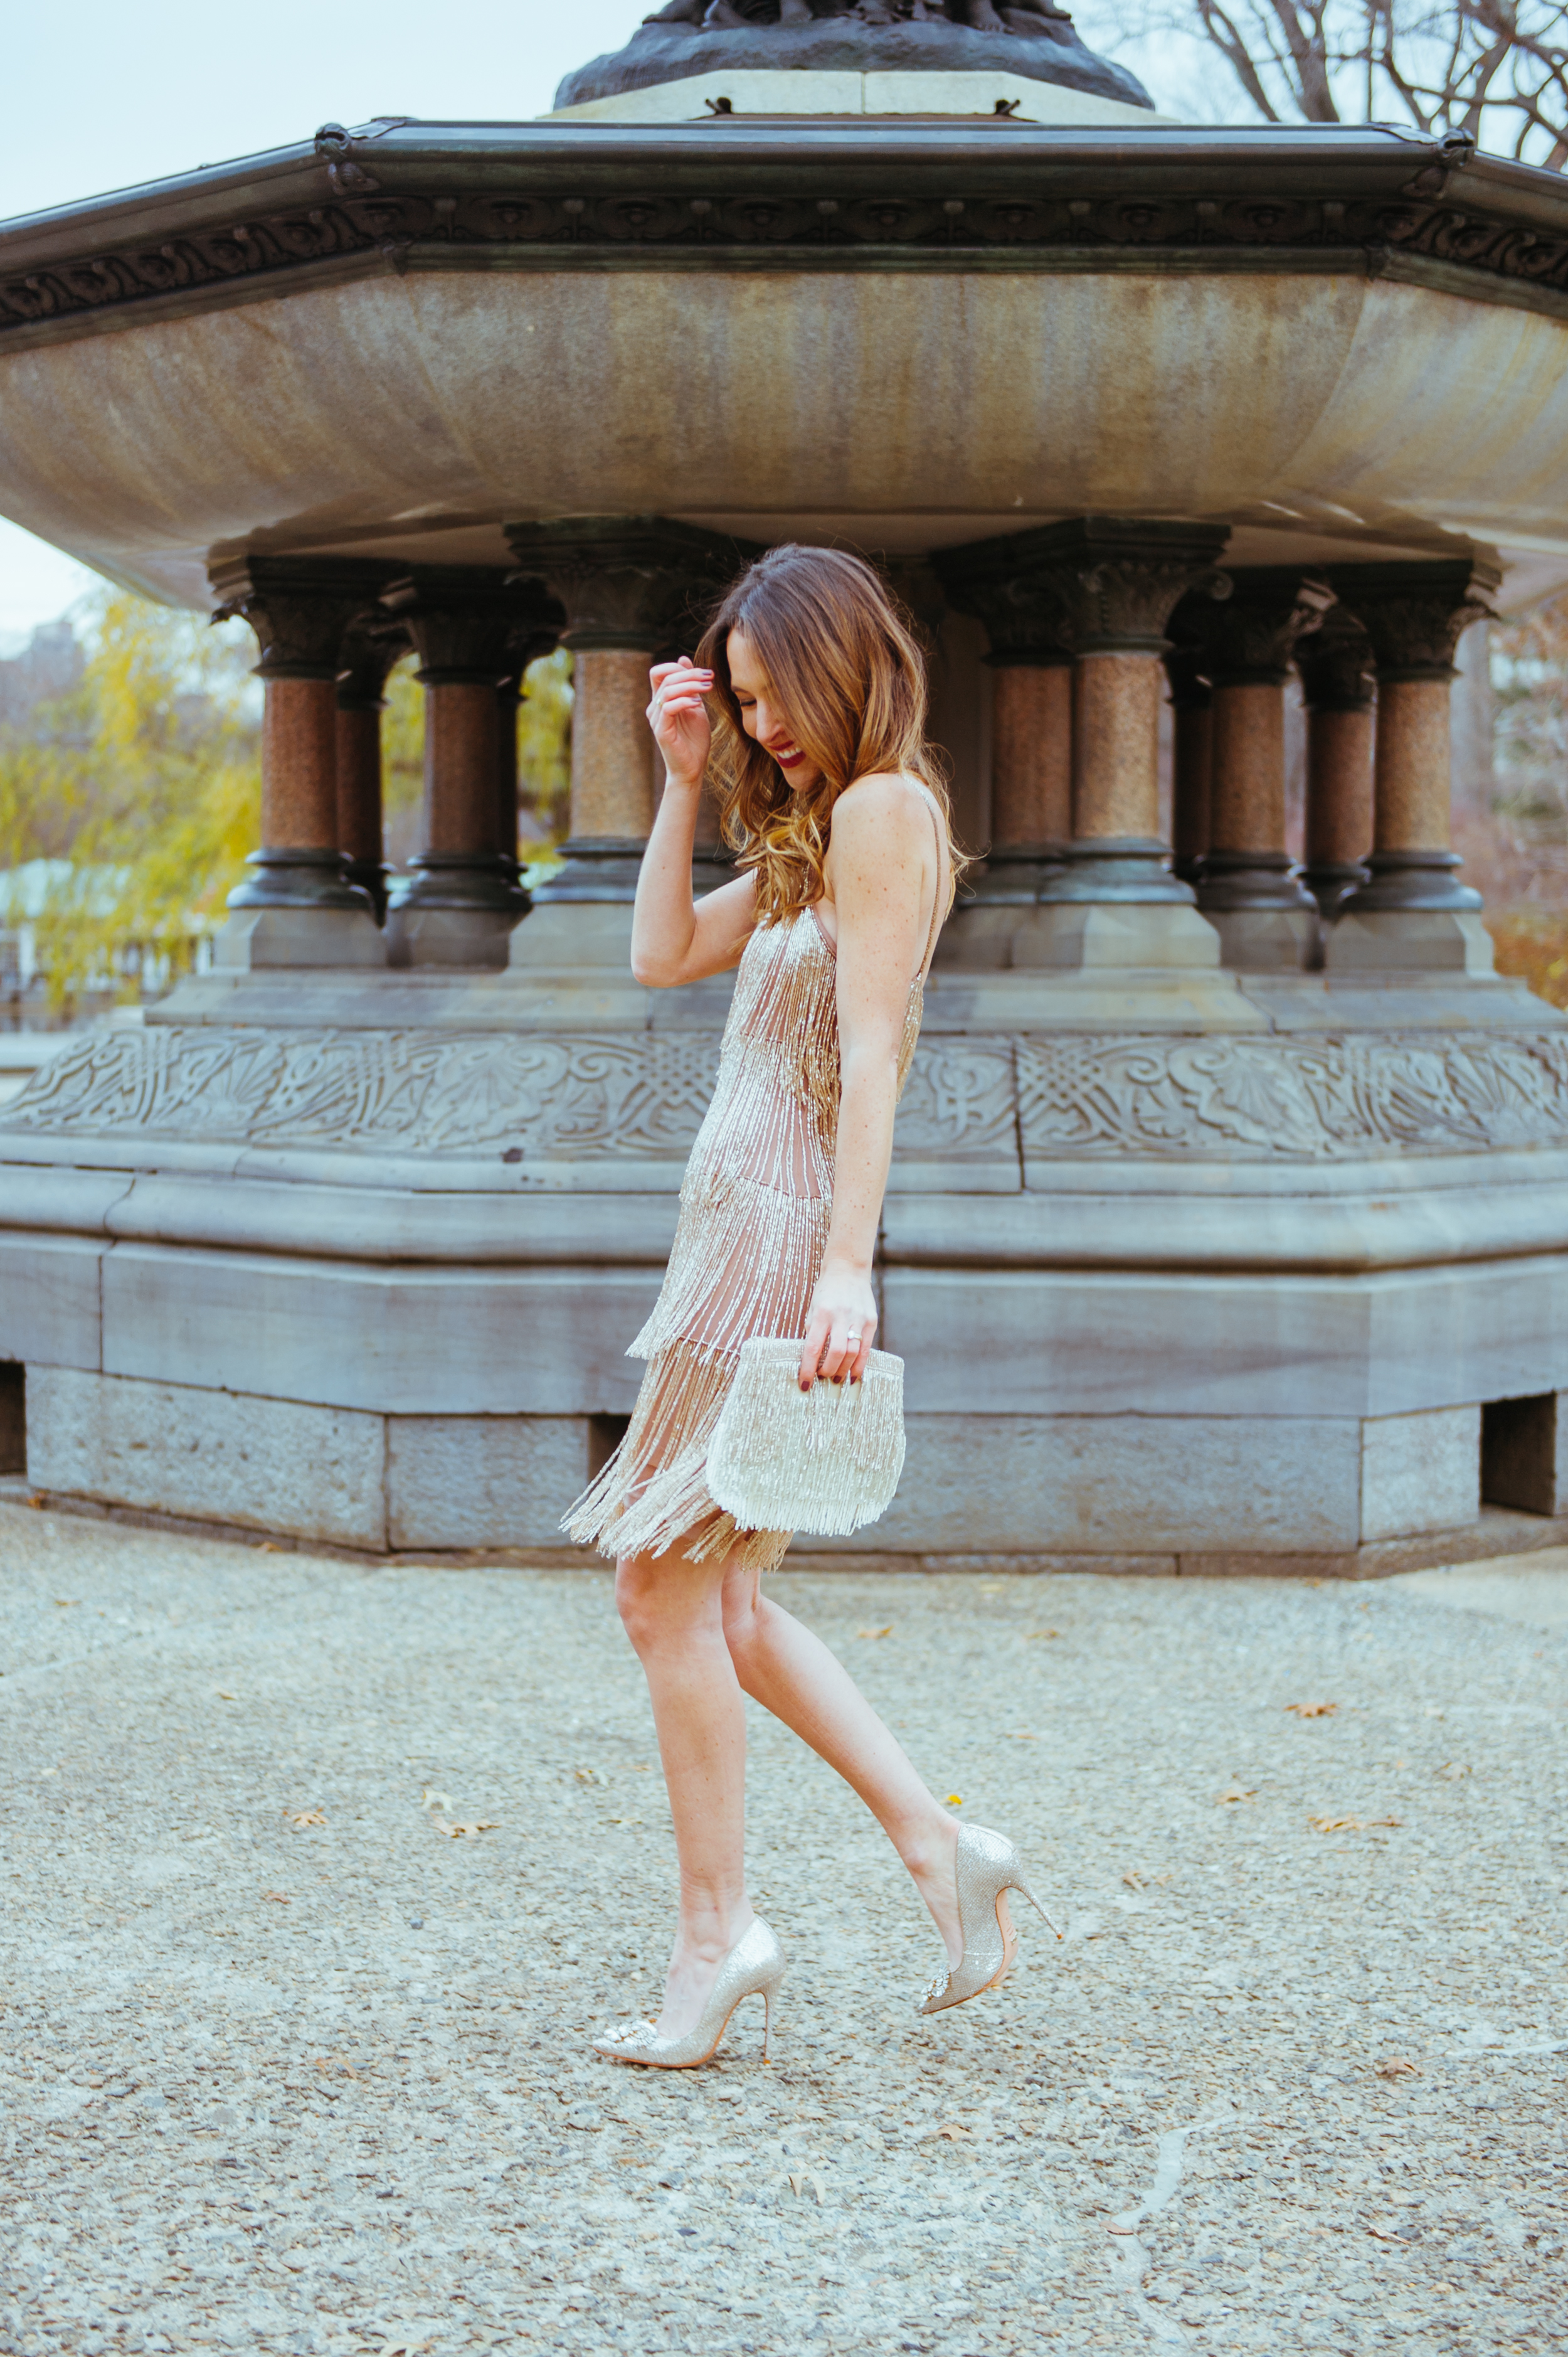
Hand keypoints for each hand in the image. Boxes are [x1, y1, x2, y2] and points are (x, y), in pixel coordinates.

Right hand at [647, 656, 713, 789]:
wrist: (692, 769)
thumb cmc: (694, 740)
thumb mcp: (695, 706)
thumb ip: (690, 686)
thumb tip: (683, 658)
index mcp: (661, 701)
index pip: (659, 672)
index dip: (679, 667)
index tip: (705, 673)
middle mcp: (654, 708)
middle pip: (665, 677)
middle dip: (690, 674)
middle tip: (710, 677)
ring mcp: (656, 719)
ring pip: (667, 690)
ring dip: (690, 685)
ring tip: (708, 688)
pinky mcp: (662, 731)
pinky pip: (669, 708)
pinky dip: (684, 701)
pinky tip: (698, 704)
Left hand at [799, 1261, 876, 1390]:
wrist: (848, 1269)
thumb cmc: (826, 1291)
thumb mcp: (812, 1309)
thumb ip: (812, 1332)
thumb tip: (810, 1359)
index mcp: (822, 1313)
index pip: (812, 1348)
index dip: (808, 1369)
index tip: (804, 1384)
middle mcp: (841, 1316)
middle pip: (835, 1353)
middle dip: (828, 1371)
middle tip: (823, 1378)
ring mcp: (858, 1318)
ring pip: (852, 1353)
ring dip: (843, 1370)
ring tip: (837, 1377)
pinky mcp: (871, 1320)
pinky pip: (866, 1348)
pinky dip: (860, 1365)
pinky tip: (854, 1375)